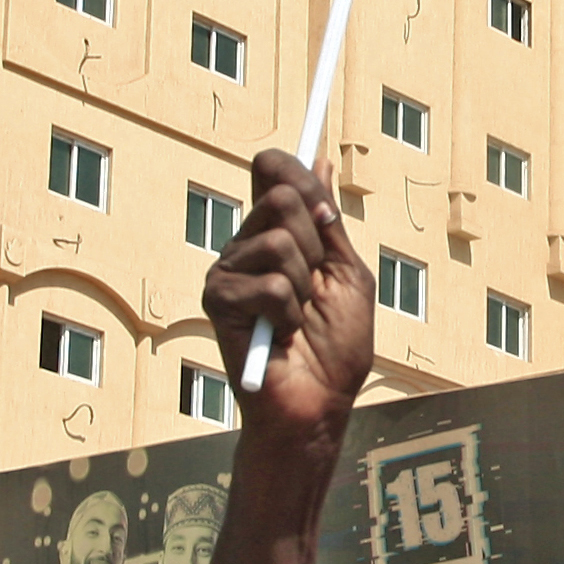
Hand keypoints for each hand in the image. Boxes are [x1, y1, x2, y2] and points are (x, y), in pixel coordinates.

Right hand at [203, 151, 370, 433]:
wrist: (319, 404)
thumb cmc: (336, 347)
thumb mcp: (347, 274)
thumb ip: (329, 223)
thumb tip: (319, 159)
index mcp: (275, 232)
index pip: (273, 170)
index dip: (298, 174)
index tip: (325, 214)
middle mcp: (246, 244)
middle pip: (281, 196)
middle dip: (316, 243)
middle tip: (316, 285)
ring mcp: (228, 270)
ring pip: (278, 241)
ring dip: (306, 286)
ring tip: (298, 317)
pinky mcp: (217, 299)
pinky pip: (271, 284)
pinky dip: (289, 314)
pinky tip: (280, 335)